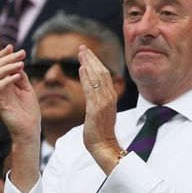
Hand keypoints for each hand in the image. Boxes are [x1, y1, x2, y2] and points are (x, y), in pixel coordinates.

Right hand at [0, 45, 40, 143]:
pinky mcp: (0, 103)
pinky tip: (18, 76)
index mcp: (5, 85)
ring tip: (21, 64)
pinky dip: (7, 79)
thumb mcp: (27, 90)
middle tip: (21, 53)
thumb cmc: (29, 111)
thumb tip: (19, 64)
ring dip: (8, 67)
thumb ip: (22, 78)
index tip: (12, 46)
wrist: (30, 130)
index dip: (4, 55)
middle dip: (7, 58)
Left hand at [78, 46, 122, 171]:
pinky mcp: (97, 109)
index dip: (95, 62)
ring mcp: (104, 102)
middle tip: (82, 47)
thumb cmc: (100, 131)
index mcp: (110, 97)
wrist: (103, 145)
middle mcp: (109, 97)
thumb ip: (98, 99)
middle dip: (92, 58)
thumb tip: (92, 88)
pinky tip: (81, 69)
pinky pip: (91, 90)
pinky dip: (86, 78)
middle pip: (102, 72)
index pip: (104, 75)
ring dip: (88, 64)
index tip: (87, 53)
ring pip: (98, 78)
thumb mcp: (100, 112)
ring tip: (81, 53)